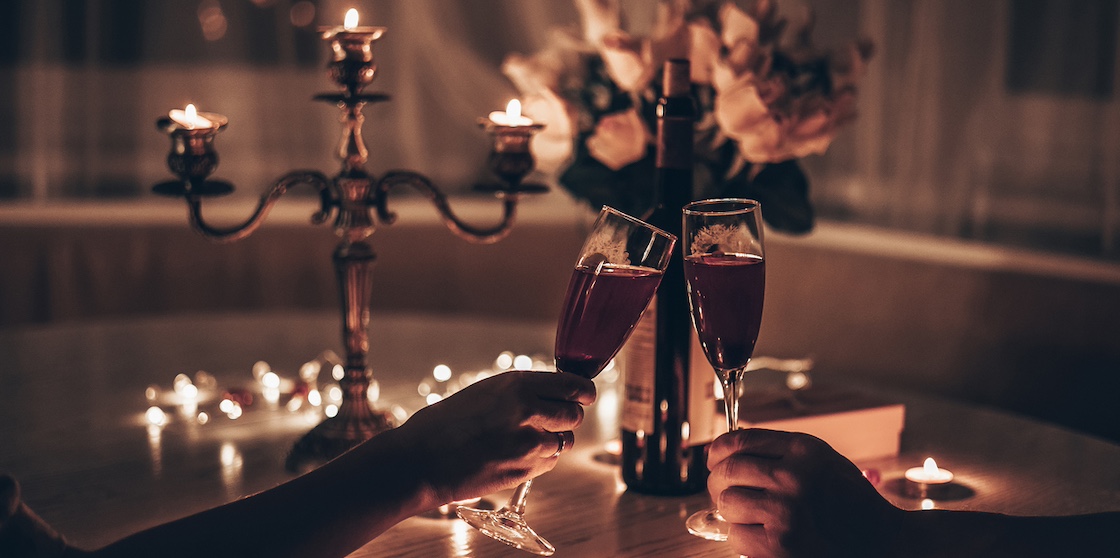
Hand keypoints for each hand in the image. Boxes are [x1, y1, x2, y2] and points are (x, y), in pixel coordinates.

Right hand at [393, 370, 595, 505]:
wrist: (419, 461)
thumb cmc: (445, 423)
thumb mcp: (485, 392)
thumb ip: (521, 392)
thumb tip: (554, 394)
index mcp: (517, 384)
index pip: (573, 385)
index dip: (582, 391)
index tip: (583, 395)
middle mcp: (527, 410)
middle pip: (574, 414)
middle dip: (566, 418)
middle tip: (548, 420)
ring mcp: (528, 443)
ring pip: (564, 441)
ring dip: (552, 441)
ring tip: (522, 439)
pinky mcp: (524, 470)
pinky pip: (550, 462)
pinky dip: (540, 460)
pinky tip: (515, 455)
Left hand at [707, 429, 902, 557]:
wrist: (884, 542)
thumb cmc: (849, 504)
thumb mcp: (822, 462)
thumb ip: (781, 452)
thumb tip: (726, 450)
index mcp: (803, 449)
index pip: (737, 440)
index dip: (717, 451)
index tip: (714, 460)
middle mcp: (793, 476)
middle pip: (726, 471)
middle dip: (719, 483)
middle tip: (725, 493)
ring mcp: (786, 511)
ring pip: (727, 503)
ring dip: (733, 513)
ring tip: (753, 518)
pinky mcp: (780, 545)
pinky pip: (736, 534)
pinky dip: (743, 538)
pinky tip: (763, 537)